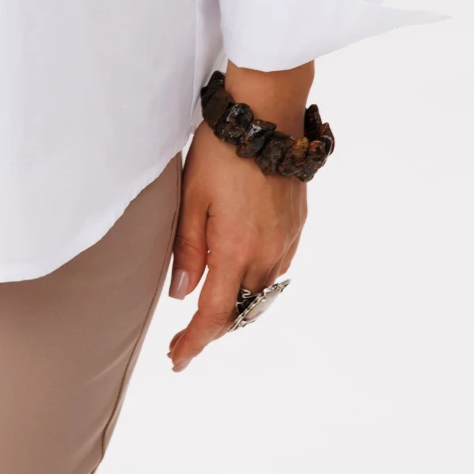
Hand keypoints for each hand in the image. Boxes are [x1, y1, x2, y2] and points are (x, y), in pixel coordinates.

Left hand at [166, 64, 310, 372]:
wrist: (266, 115)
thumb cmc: (221, 150)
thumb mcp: (191, 196)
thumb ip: (188, 248)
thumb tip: (182, 293)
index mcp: (236, 250)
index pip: (215, 314)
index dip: (195, 342)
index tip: (177, 358)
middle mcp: (267, 254)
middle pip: (241, 310)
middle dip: (214, 327)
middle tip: (186, 336)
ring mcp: (286, 241)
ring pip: (261, 293)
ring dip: (237, 305)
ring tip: (210, 307)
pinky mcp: (296, 226)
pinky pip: (276, 269)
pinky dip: (256, 282)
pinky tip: (241, 273)